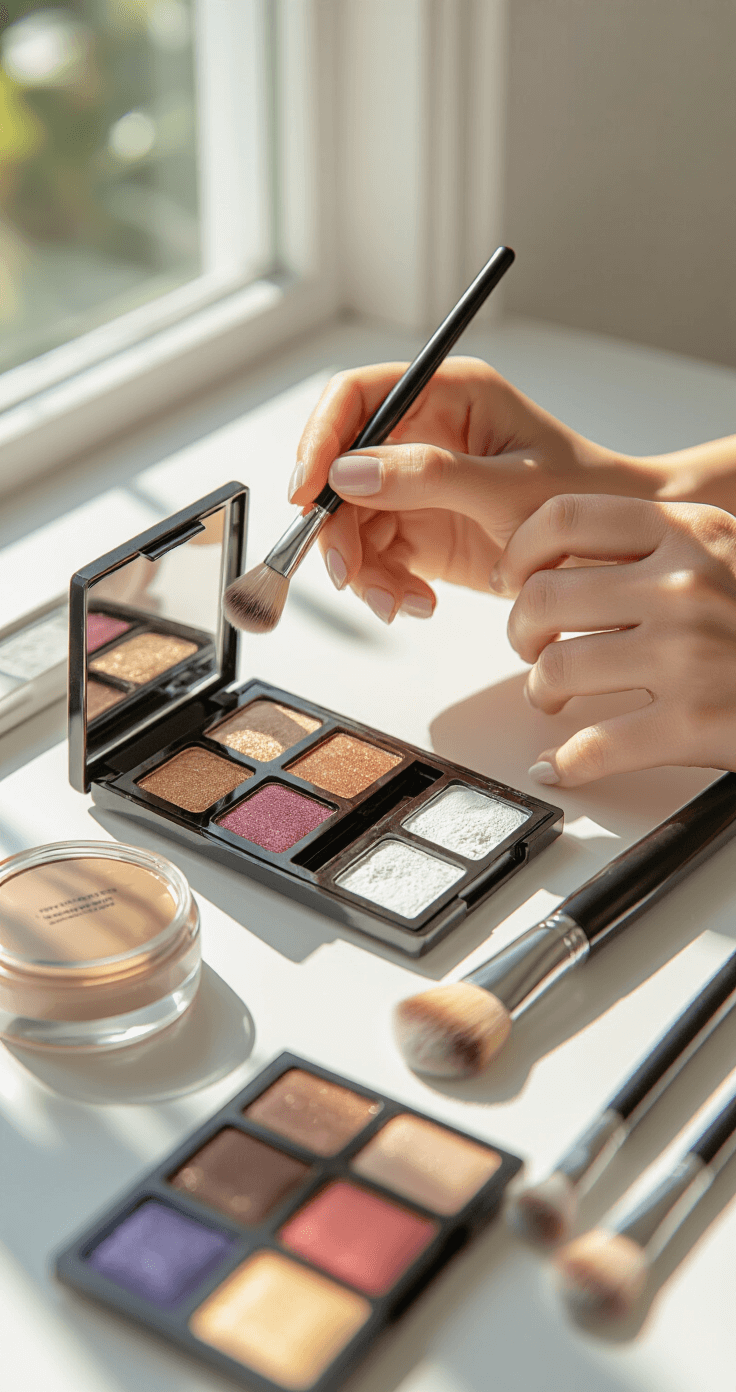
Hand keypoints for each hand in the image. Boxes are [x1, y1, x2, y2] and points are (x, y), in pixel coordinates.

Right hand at [290, 358, 656, 623]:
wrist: (616, 556)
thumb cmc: (584, 500)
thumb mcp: (510, 487)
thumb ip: (430, 476)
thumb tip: (349, 472)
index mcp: (446, 395)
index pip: (356, 398)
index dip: (320, 438)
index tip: (306, 490)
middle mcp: (422, 435)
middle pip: (339, 469)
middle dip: (337, 526)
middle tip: (350, 574)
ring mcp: (416, 485)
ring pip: (350, 521)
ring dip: (361, 568)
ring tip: (397, 602)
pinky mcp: (418, 531)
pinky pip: (374, 557)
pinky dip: (384, 587)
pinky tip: (416, 604)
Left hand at [492, 494, 735, 784]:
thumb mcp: (728, 556)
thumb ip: (659, 549)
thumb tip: (563, 559)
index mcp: (691, 534)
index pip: (566, 517)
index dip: (520, 550)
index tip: (512, 576)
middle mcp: (685, 587)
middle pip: (545, 596)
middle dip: (521, 630)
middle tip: (531, 647)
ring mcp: (689, 656)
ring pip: (558, 669)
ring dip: (541, 691)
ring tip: (552, 698)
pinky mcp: (695, 724)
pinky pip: (594, 746)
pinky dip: (566, 763)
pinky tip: (563, 765)